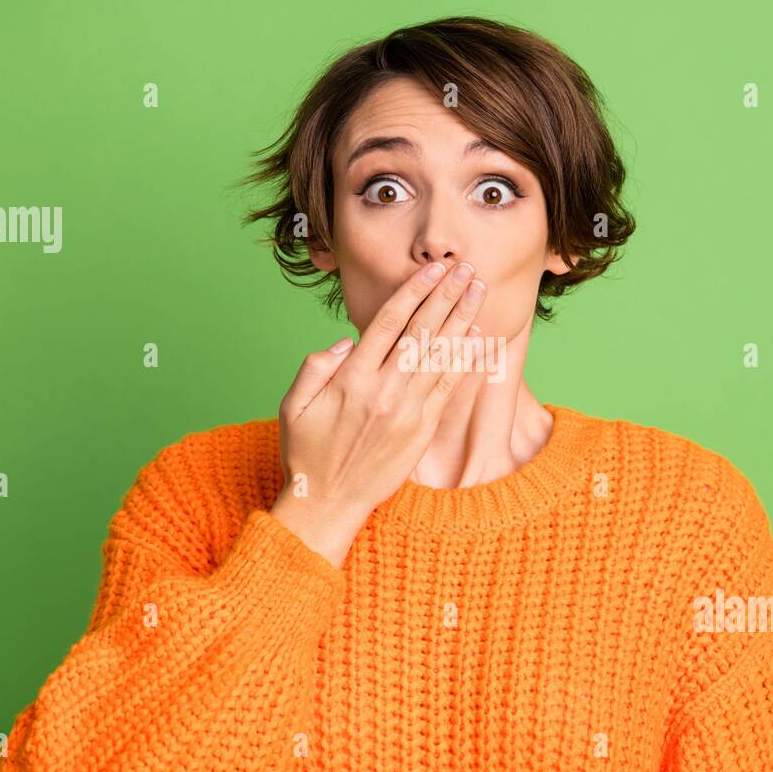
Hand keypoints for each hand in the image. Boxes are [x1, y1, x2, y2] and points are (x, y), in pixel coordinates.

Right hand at [270, 260, 486, 567]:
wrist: (329, 503)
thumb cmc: (307, 453)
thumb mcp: (293, 405)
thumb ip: (315, 366)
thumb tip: (347, 342)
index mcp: (351, 379)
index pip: (388, 323)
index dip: (414, 292)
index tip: (432, 270)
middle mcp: (383, 390)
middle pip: (421, 331)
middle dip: (445, 295)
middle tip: (465, 268)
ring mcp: (407, 410)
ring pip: (440, 354)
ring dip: (462, 318)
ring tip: (479, 290)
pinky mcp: (422, 429)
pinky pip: (449, 387)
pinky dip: (465, 359)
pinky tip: (478, 337)